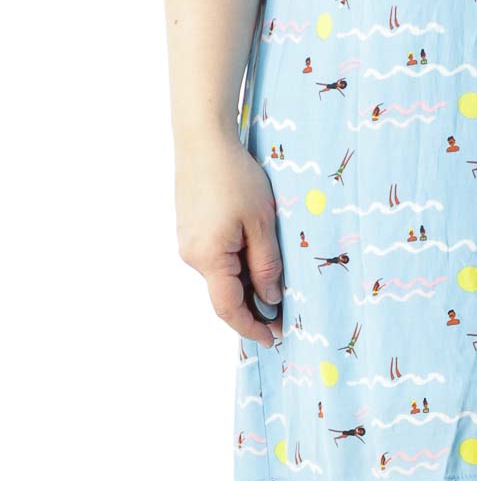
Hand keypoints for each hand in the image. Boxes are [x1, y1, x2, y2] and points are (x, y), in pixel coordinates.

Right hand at [175, 134, 282, 347]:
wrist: (203, 141)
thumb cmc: (235, 177)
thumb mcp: (261, 223)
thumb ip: (266, 265)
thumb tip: (270, 299)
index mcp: (208, 258)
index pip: (229, 308)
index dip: (251, 327)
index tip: (273, 339)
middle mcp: (192, 255)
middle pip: (224, 294)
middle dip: (253, 308)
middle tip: (284, 317)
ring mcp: (188, 242)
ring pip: (221, 275)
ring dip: (246, 285)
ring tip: (276, 286)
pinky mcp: (191, 229)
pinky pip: (216, 258)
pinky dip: (236, 266)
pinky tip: (256, 259)